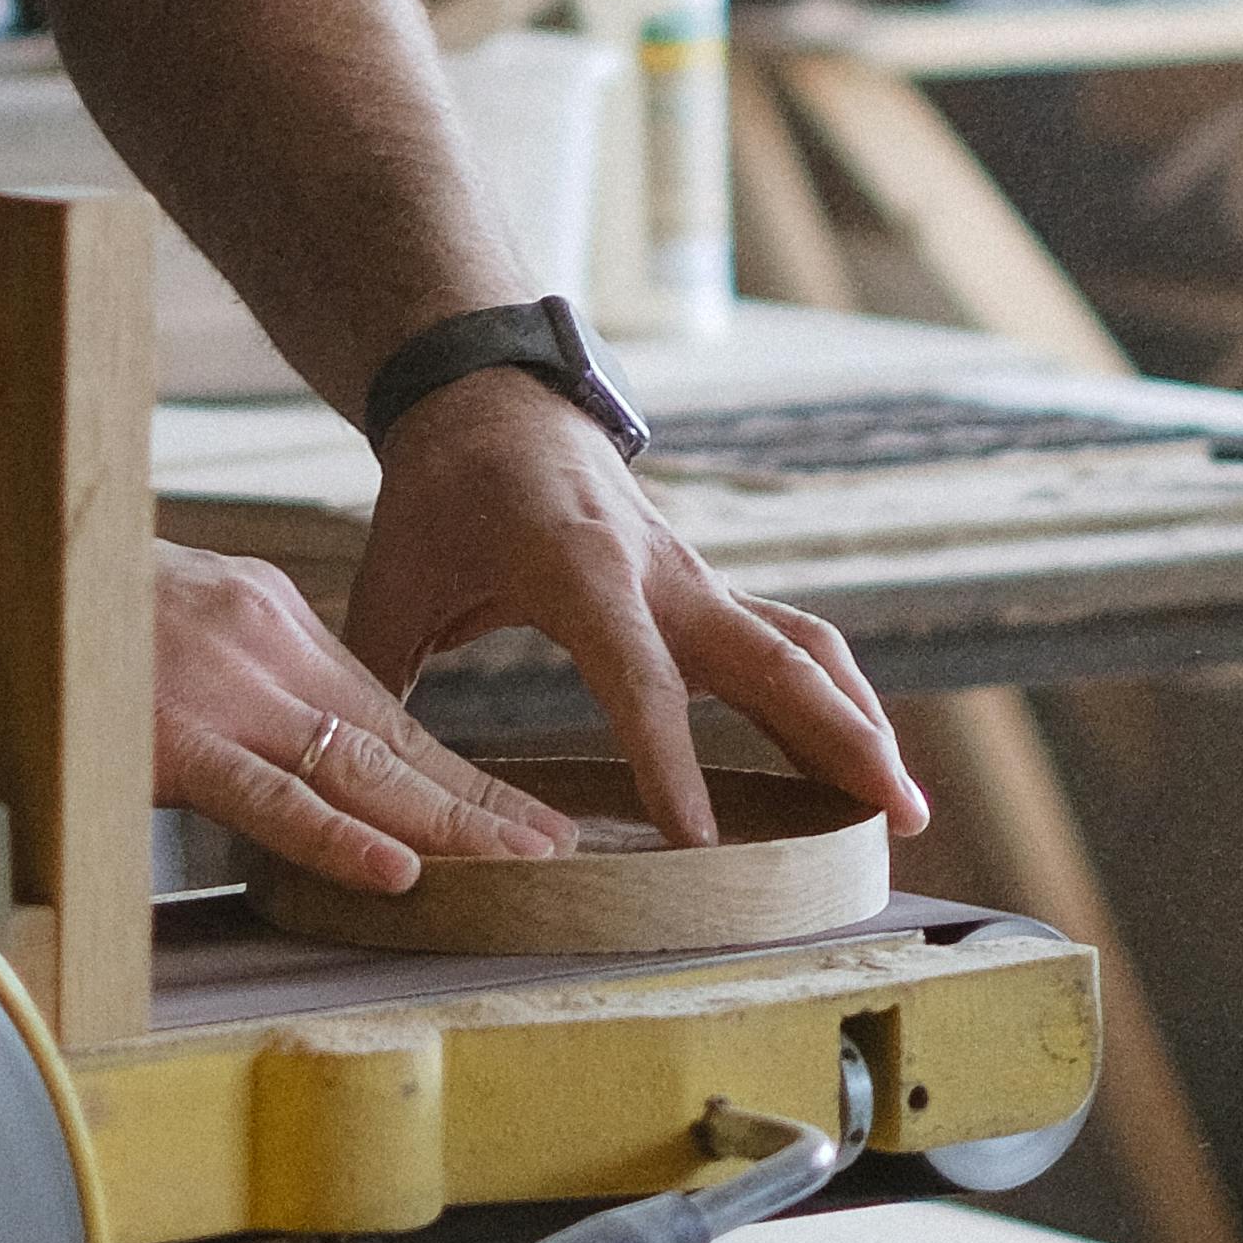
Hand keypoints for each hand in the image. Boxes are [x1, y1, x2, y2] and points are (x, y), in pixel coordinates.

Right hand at [154, 542, 585, 900]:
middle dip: (478, 799)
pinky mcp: (175, 736)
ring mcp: (225, 689)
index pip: (383, 711)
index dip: (456, 769)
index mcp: (271, 615)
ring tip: (517, 861)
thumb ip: (238, 684)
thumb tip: (288, 756)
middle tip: (554, 847)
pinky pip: (274, 796)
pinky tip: (398, 868)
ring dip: (446, 821)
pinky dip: (340, 836)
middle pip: (393, 740)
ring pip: (359, 768)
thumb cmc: (78, 606)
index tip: (521, 814)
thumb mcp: (178, 626)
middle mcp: (266, 642)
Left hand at [342, 370, 926, 855]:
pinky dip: (833, 695)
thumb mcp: (392, 582)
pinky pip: (790, 637)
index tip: (701, 845)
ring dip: (858, 720)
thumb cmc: (439, 494)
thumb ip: (375, 682)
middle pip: (772, 658)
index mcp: (578, 570)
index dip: (669, 764)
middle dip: (839, 736)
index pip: (638, 680)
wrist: (489, 397)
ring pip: (802, 646)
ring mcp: (695, 576)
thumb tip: (342, 787)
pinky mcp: (707, 586)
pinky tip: (860, 758)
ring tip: (900, 805)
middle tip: (894, 815)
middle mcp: (659, 572)